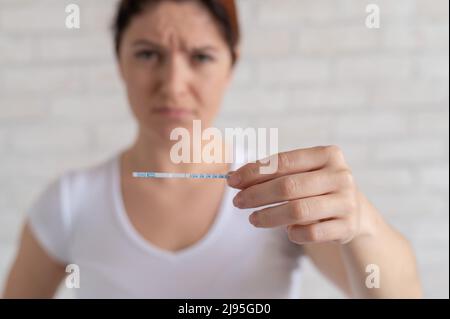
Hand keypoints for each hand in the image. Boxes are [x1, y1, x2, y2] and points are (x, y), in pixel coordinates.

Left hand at [227, 145, 377, 244]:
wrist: (353, 211)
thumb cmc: (315, 187)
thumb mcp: (300, 173)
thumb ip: (271, 172)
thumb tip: (233, 177)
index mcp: (327, 154)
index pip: (283, 161)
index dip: (254, 172)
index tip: (232, 181)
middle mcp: (340, 175)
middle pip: (288, 186)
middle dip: (256, 195)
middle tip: (237, 202)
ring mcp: (346, 202)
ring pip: (298, 211)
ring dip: (269, 217)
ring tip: (252, 219)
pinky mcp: (347, 226)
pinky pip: (311, 233)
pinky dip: (293, 233)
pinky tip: (287, 231)